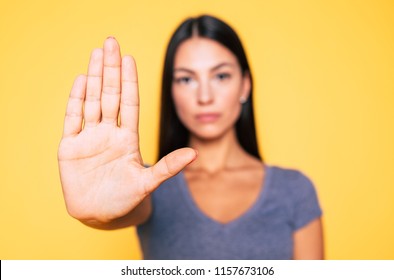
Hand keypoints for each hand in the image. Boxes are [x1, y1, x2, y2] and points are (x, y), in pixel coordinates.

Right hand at [58, 37, 195, 222]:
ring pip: (91, 100)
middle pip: (110, 95)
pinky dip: (75, 100)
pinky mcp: (70, 147)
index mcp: (128, 138)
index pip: (129, 103)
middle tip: (111, 42)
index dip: (129, 82)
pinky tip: (81, 80)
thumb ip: (168, 167)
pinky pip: (73, 118)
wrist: (100, 215)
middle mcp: (109, 133)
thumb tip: (196, 154)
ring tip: (97, 53)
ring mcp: (89, 137)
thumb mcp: (148, 183)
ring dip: (93, 77)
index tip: (130, 60)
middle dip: (111, 69)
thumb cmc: (125, 200)